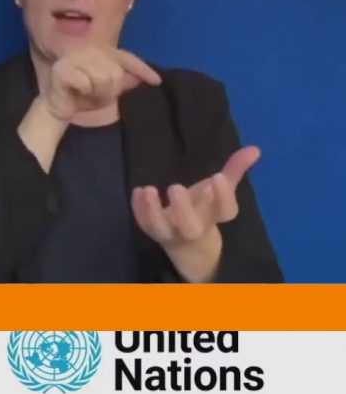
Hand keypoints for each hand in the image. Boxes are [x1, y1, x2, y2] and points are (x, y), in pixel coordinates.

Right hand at [44, 46, 160, 121]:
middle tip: (97, 94)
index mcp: (101, 50)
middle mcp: (87, 48)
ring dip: (98, 92)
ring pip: (102, 77)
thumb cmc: (85, 95)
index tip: (157, 82)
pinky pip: (85, 83)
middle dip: (110, 89)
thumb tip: (143, 78)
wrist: (59, 106)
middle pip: (116, 72)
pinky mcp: (62, 69)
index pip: (127, 57)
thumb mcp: (110, 89)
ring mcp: (73, 57)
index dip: (142, 69)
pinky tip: (77, 92)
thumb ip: (125, 81)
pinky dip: (84, 92)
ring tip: (88, 93)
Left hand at [131, 146, 259, 281]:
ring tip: (147, 189)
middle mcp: (193, 228)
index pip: (225, 212)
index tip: (217, 176)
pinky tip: (137, 191)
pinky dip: (138, 210)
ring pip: (161, 229)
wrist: (187, 244)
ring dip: (153, 211)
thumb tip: (255, 149)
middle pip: (190, 226)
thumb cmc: (205, 211)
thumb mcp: (219, 191)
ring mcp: (171, 232)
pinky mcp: (152, 232)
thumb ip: (234, 170)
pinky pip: (143, 224)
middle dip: (183, 209)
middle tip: (176, 186)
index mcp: (214, 217)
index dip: (223, 196)